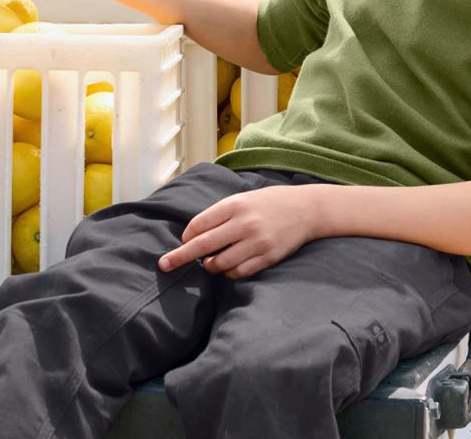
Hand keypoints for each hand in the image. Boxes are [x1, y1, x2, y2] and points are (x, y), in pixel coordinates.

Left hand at [158, 185, 321, 278]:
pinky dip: (228, 272)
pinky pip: (238, 272)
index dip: (186, 236)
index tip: (183, 242)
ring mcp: (257, 242)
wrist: (306, 209)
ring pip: (219, 263)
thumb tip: (192, 237)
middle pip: (203, 245)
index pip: (199, 224)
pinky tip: (230, 266)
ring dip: (210, 265)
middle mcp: (244, 223)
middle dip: (180, 257)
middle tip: (164, 265)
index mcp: (235, 205)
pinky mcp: (267, 257)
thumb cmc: (268, 203)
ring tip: (213, 261)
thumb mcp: (243, 199)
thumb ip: (219, 215)